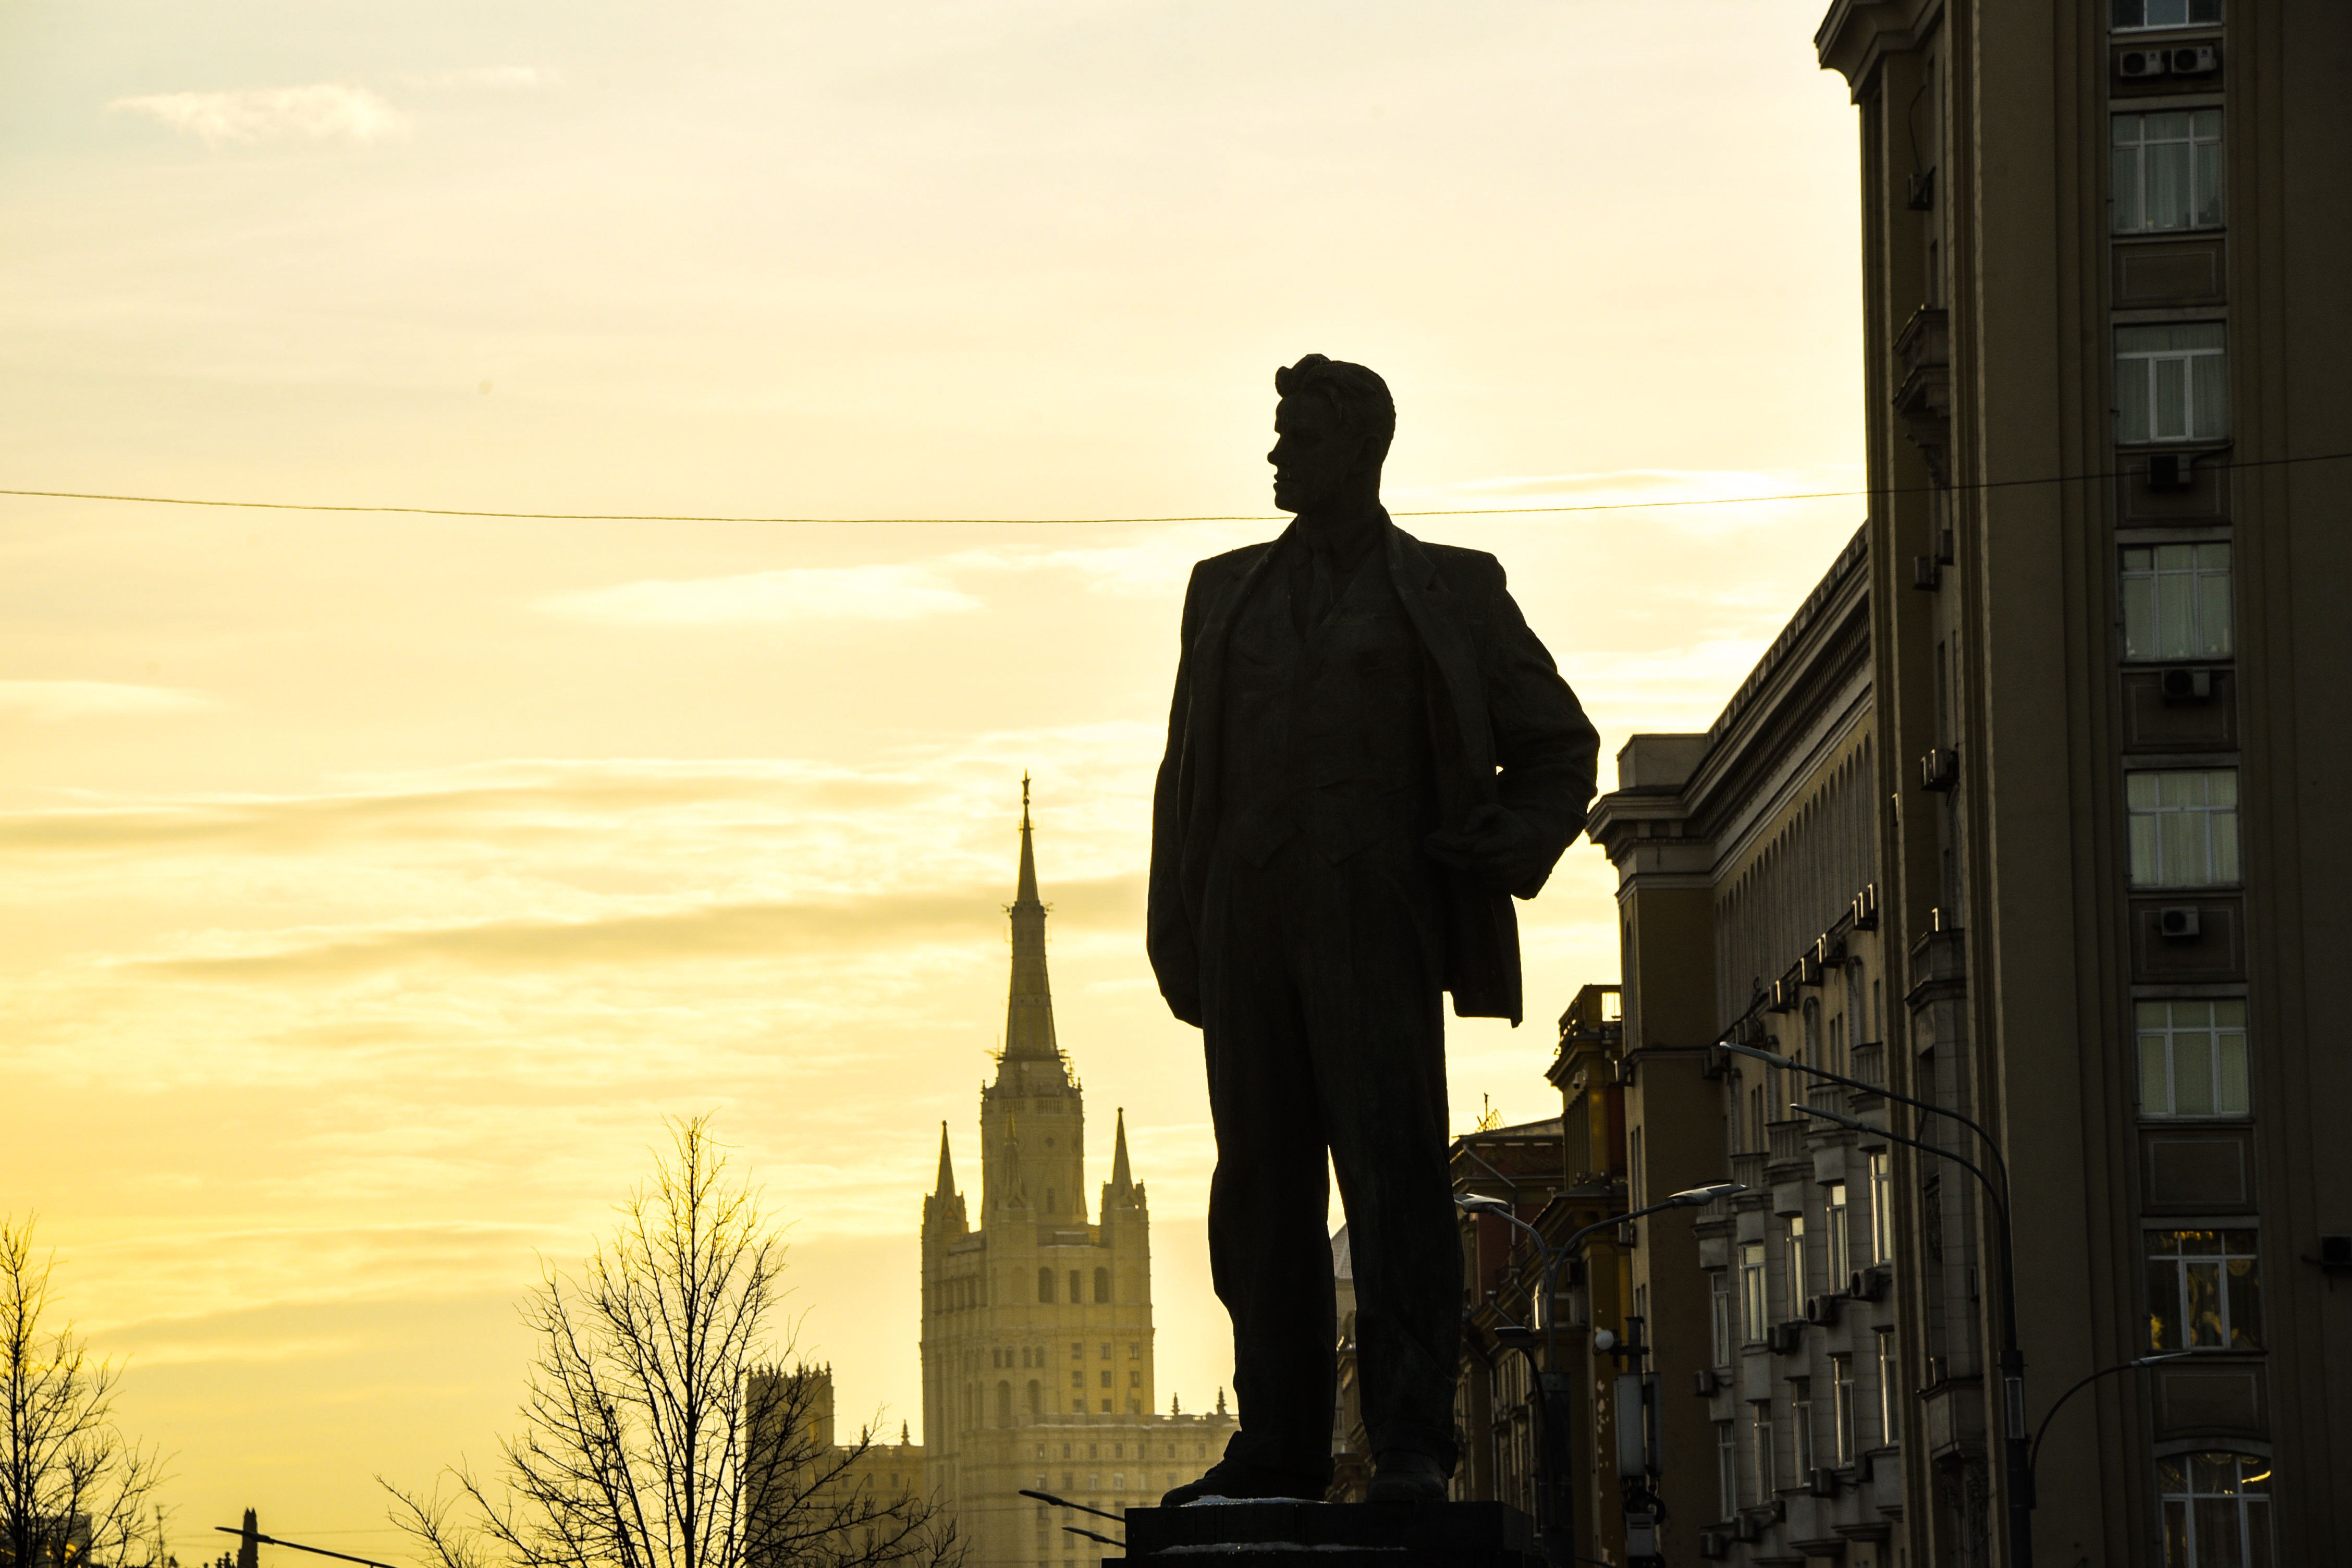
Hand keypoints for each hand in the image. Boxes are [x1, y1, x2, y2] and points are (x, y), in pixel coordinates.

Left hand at [1425, 804, 1556, 895]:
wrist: (1538, 843)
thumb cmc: (1512, 825)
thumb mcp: (1497, 812)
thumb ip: (1478, 814)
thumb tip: (1464, 831)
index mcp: (1509, 839)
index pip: (1480, 849)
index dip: (1476, 848)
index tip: (1478, 845)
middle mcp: (1514, 857)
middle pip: (1483, 864)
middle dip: (1476, 860)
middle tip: (1478, 855)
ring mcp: (1515, 872)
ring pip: (1487, 875)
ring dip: (1481, 869)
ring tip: (1485, 861)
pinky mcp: (1514, 883)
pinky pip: (1493, 885)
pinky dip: (1488, 878)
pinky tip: (1492, 869)